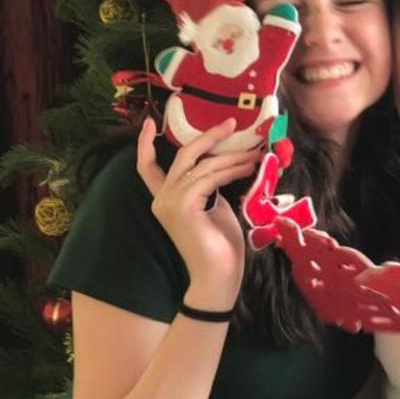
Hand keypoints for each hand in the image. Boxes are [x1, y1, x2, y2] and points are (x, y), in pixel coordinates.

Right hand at [136, 118, 260, 306]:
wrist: (218, 276)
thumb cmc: (220, 246)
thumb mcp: (214, 207)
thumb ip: (210, 186)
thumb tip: (226, 162)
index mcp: (166, 199)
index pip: (146, 168)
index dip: (145, 144)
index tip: (148, 121)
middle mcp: (162, 199)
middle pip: (182, 155)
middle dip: (208, 136)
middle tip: (231, 123)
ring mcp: (170, 202)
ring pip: (203, 165)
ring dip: (232, 157)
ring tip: (253, 154)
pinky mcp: (183, 206)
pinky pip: (209, 177)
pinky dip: (230, 170)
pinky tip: (248, 168)